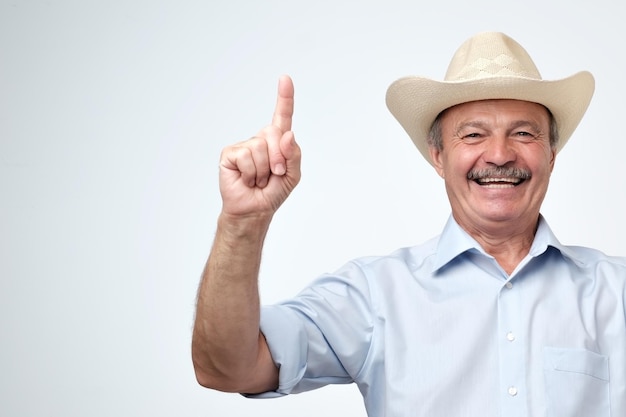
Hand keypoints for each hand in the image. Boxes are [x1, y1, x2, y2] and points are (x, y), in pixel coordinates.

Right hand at [218, 75, 300, 217]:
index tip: (285, 78)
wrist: (254, 210)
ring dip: (263, 170)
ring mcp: (243, 146)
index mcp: (277, 142)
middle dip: (278, 158)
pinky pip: (246, 156)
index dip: (284, 97)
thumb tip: (287, 135)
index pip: (282, 116)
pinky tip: (246, 179)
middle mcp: (259, 139)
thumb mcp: (293, 175)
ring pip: (260, 148)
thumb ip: (294, 155)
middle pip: (274, 133)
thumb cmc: (273, 192)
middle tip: (273, 174)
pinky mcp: (230, 154)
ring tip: (257, 180)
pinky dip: (250, 172)